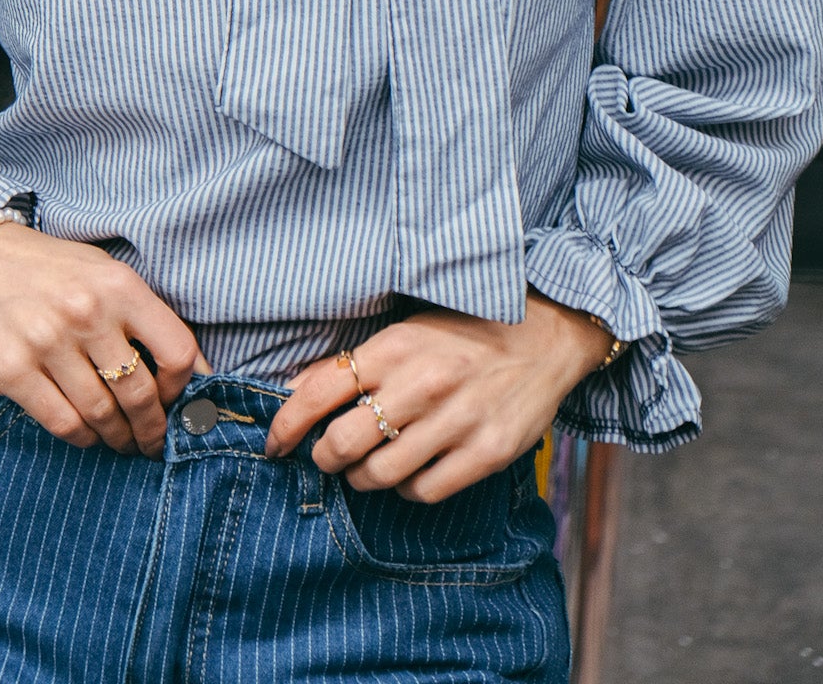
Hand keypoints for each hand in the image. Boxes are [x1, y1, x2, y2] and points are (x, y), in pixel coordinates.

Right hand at [0, 203, 209, 457]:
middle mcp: (86, 312)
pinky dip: (83, 438)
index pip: (176, 351)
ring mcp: (46, 342)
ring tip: (122, 441)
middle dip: (152, 427)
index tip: (178, 401)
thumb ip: (145, 316)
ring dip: (118, 437)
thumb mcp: (105, 273)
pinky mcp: (12, 371)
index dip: (185, 388)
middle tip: (153, 441)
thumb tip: (193, 371)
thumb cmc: (52, 271)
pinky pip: (62, 423)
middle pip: (140, 393)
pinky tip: (88, 434)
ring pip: (101, 414)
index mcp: (119, 285)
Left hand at [264, 295, 611, 502]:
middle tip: (327, 455)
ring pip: (379, 476)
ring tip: (369, 465)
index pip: (318, 391)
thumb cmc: (467, 330)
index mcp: (396, 346)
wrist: (546, 334)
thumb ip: (357, 362)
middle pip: (342, 444)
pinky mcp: (487, 452)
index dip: (286, 424)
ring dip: (363, 478)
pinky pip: (423, 492)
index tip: (276, 444)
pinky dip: (407, 490)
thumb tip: (296, 390)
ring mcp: (457, 421)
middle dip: (324, 457)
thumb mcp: (407, 330)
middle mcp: (423, 383)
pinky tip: (412, 470)